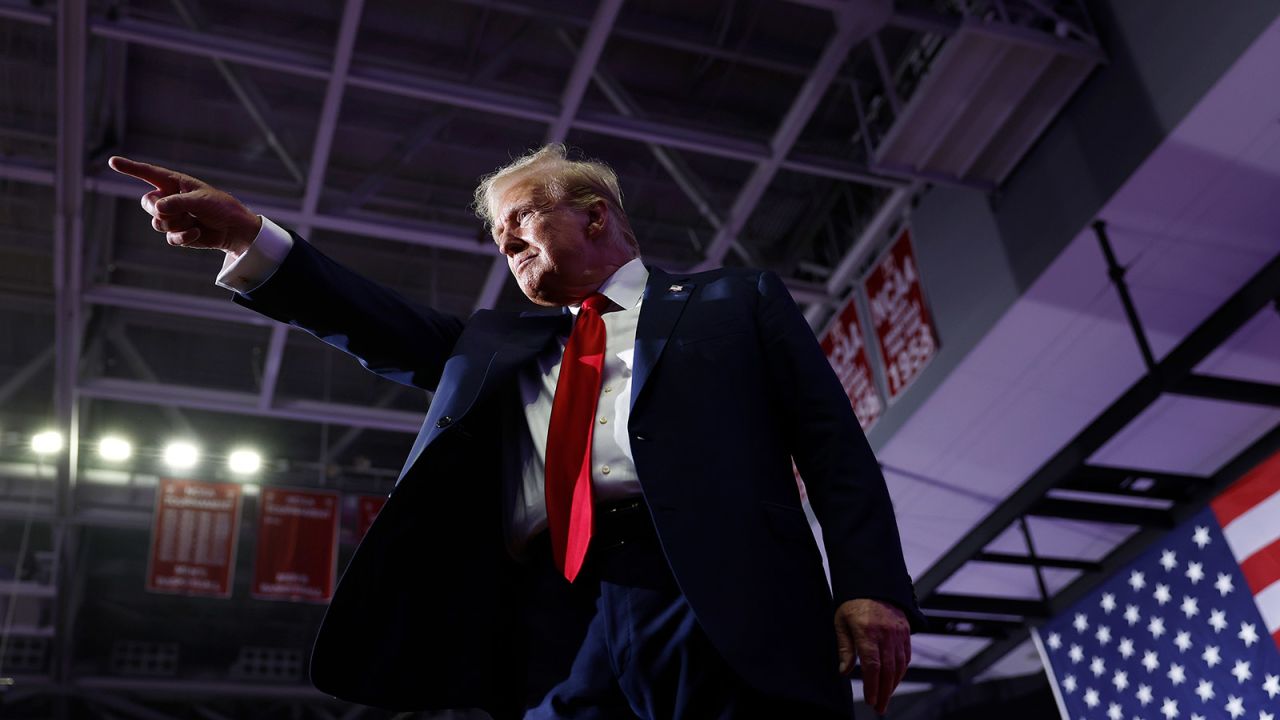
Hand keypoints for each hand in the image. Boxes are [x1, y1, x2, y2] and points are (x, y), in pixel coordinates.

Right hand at [108, 156, 261, 257]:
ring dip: (175, 223)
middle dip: (161, 210)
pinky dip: (183, 236)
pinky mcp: (178, 233)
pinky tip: (196, 232)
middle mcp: (169, 198)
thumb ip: (177, 202)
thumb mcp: (200, 200)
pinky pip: (169, 237)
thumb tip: (157, 208)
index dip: (130, 168)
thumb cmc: (220, 207)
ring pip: (157, 222)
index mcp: (174, 183)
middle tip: (182, 211)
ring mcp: (172, 217)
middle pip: (147, 203)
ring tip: (192, 220)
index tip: (112, 161)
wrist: (233, 229)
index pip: (148, 173)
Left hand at [835, 598, 910, 714]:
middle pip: (888, 670)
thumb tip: (844, 671)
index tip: (870, 700)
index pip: (872, 665)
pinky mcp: (905, 632)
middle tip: (879, 707)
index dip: (872, 685)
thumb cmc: (853, 602)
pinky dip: (901, 671)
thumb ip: (844, 648)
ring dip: (893, 685)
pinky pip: (906, 656)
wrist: (873, 582)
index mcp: (867, 631)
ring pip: (899, 665)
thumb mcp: (841, 622)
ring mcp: (898, 633)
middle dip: (884, 692)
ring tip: (885, 698)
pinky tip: (894, 680)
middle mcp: (885, 633)